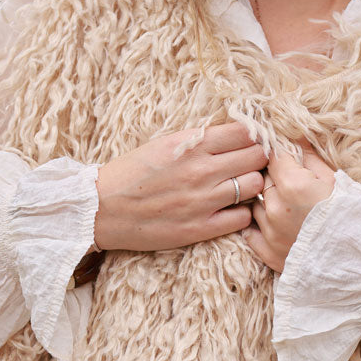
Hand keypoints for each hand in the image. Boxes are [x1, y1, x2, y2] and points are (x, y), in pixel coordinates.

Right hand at [94, 122, 268, 251]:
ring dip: (252, 185)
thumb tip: (237, 133)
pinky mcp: (201, 229)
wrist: (102, 209)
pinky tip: (229, 209)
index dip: (254, 135)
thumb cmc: (133, 173)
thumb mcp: (165, 144)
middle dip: (258, 158)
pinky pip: (243, 218)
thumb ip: (200, 139)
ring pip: (255, 186)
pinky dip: (242, 213)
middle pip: (258, 157)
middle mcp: (201, 170)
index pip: (246, 132)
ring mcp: (203, 201)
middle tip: (249, 164)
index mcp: (192, 144)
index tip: (251, 141)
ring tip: (240, 187)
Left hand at [242, 139, 335, 272]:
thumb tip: (294, 137)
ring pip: (256, 203)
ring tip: (289, 206)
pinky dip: (259, 224)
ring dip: (268, 201)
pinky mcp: (268, 253)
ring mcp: (269, 232)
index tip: (285, 154)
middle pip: (263, 178)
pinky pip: (250, 230)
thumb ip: (310, 158)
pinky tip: (273, 222)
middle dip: (275, 176)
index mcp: (293, 185)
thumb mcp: (337, 181)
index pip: (272, 155)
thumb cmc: (355, 218)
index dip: (280, 152)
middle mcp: (275, 207)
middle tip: (294, 181)